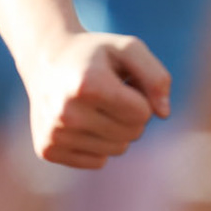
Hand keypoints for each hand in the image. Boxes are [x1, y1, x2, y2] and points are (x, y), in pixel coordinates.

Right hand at [27, 33, 172, 168]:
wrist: (46, 59)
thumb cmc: (95, 54)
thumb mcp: (129, 49)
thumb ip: (156, 77)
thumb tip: (164, 114)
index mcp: (88, 85)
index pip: (142, 113)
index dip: (141, 97)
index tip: (124, 83)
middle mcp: (67, 113)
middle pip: (132, 134)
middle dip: (131, 114)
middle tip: (110, 93)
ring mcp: (55, 134)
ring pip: (117, 150)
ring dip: (117, 130)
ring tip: (96, 105)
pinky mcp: (47, 149)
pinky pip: (97, 161)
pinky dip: (98, 144)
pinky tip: (83, 120)